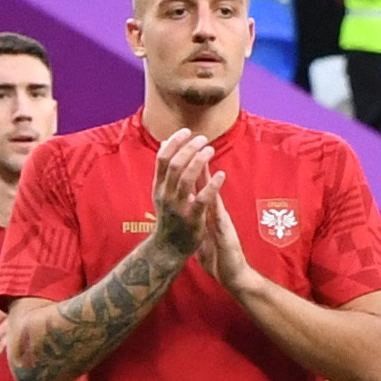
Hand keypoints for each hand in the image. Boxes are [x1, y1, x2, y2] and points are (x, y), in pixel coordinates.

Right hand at [146, 128, 219, 253]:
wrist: (168, 248)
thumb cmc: (168, 217)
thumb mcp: (162, 192)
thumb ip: (165, 169)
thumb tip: (166, 142)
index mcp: (158, 187)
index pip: (162, 158)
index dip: (174, 142)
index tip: (187, 131)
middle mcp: (166, 195)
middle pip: (174, 164)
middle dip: (189, 148)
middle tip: (203, 139)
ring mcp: (178, 207)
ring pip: (186, 178)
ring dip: (199, 161)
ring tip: (210, 149)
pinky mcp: (192, 219)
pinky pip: (202, 199)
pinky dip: (212, 185)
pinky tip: (222, 174)